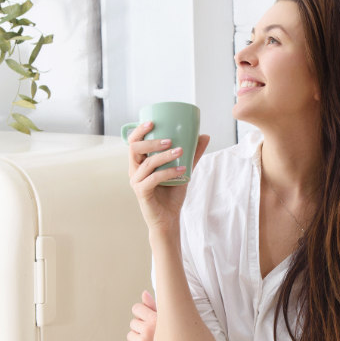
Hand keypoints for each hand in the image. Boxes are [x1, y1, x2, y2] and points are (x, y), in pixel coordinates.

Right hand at [127, 121, 209, 235]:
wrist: (169, 219)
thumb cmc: (172, 194)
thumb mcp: (184, 170)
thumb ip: (192, 154)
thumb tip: (205, 136)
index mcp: (140, 162)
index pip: (134, 142)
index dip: (139, 130)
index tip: (152, 122)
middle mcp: (134, 170)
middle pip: (135, 149)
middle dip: (152, 142)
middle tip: (170, 140)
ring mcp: (136, 182)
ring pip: (147, 163)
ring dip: (164, 156)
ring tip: (181, 151)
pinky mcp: (141, 192)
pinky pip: (153, 178)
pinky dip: (168, 172)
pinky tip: (182, 169)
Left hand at [127, 290, 173, 340]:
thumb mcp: (172, 324)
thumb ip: (156, 307)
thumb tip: (144, 293)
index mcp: (158, 320)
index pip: (137, 308)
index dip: (141, 314)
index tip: (148, 320)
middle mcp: (148, 330)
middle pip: (133, 323)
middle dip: (141, 328)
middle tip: (155, 338)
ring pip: (131, 336)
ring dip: (139, 340)